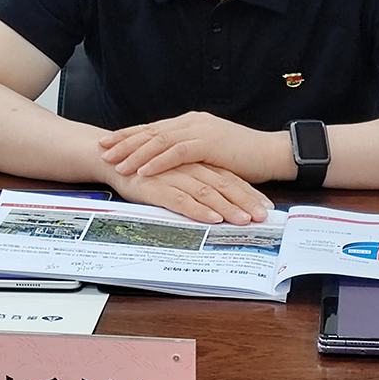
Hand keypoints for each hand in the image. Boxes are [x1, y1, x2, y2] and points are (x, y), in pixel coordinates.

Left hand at [99, 111, 294, 183]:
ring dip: (135, 152)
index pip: (154, 128)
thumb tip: (170, 161)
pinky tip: (142, 170)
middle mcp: (192, 122)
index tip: (108, 141)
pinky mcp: (209, 143)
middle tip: (101, 149)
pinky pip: (176, 152)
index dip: (130, 135)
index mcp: (191, 123)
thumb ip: (190, 152)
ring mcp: (200, 130)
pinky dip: (157, 161)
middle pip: (150, 131)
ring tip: (115, 162)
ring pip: (159, 140)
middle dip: (124, 141)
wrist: (272, 152)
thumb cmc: (245, 157)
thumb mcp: (212, 152)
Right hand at [107, 161, 272, 224]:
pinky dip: (198, 209)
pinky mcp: (157, 186)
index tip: (266, 207)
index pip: (229, 176)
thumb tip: (221, 200)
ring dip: (227, 206)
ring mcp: (174, 175)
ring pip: (207, 191)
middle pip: (224, 183)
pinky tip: (211, 218)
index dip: (249, 191)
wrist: (112, 159)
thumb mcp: (178, 172)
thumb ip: (198, 181)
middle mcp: (189, 165)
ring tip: (244, 220)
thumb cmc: (147, 169)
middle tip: (263, 216)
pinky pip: (181, 199)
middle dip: (246, 201)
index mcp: (197, 161)